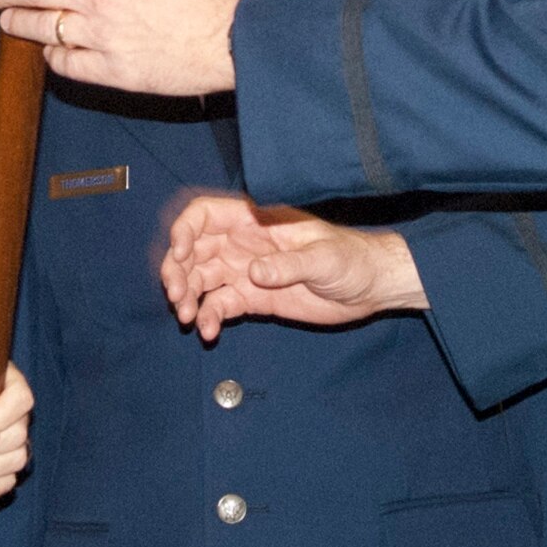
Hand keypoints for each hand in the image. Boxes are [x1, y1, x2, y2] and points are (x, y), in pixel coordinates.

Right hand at [161, 192, 426, 342]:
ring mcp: (245, 271)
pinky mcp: (253, 298)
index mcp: (255, 221)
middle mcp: (242, 244)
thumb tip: (253, 271)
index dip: (185, 230)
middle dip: (177, 270)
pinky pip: (219, 305)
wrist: (369, 287)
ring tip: (187, 317)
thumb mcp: (323, 257)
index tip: (180, 253)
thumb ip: (288, 264)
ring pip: (200, 279)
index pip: (206, 215)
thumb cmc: (351, 258)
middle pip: (194, 249)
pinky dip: (208, 316)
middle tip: (176, 296)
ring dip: (187, 296)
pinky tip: (209, 331)